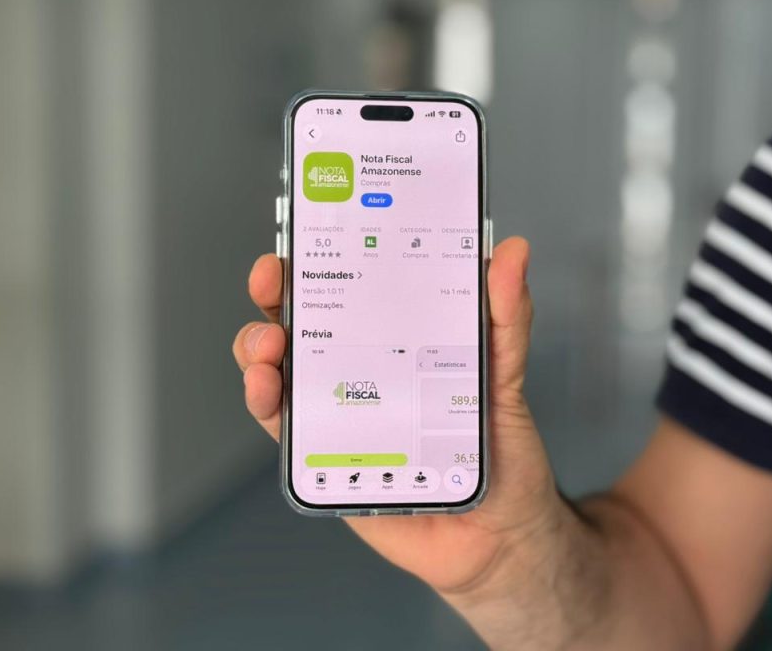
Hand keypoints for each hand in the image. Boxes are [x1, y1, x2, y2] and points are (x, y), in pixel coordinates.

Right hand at [232, 237, 565, 598]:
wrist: (499, 537)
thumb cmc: (503, 452)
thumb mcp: (507, 375)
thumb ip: (507, 316)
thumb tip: (513, 252)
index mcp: (397, 342)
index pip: (350, 289)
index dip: (322, 258)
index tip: (307, 235)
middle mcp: (360, 372)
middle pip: (302, 323)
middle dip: (275, 296)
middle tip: (272, 280)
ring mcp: (339, 414)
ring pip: (280, 371)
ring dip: (258, 350)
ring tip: (269, 346)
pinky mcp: (326, 460)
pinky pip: (285, 429)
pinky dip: (268, 405)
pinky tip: (270, 392)